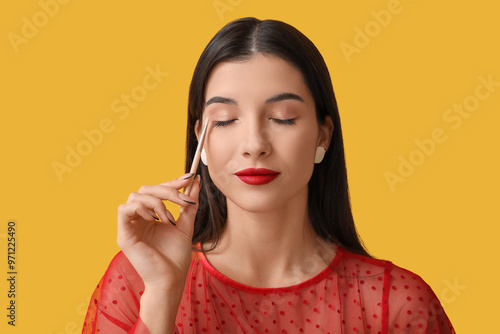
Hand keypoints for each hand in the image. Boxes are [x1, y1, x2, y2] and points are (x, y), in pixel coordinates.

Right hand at [117, 173, 201, 290]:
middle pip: (146, 189)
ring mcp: (129, 226)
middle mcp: (138, 219)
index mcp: (150, 216)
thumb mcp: (186, 225)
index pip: (157, 190)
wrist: (171, 280)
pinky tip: (155, 219)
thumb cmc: (176, 257)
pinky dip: (141, 208)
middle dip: (167, 190)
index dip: (172, 182)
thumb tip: (196, 181)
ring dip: (157, 202)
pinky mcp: (123, 235)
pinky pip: (124, 209)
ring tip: (169, 219)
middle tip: (184, 201)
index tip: (190, 178)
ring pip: (135, 195)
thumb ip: (189, 204)